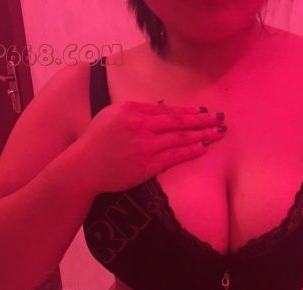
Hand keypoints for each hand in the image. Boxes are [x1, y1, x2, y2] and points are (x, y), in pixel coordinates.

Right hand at [80, 101, 226, 193]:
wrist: (83, 168)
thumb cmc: (95, 142)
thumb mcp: (111, 116)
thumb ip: (135, 111)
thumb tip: (161, 108)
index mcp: (131, 110)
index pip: (166, 110)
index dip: (187, 111)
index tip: (201, 111)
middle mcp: (140, 126)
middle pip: (178, 121)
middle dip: (201, 120)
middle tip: (218, 119)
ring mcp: (145, 146)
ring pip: (180, 138)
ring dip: (201, 135)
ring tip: (216, 133)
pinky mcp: (148, 166)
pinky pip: (175, 157)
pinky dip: (190, 151)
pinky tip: (203, 148)